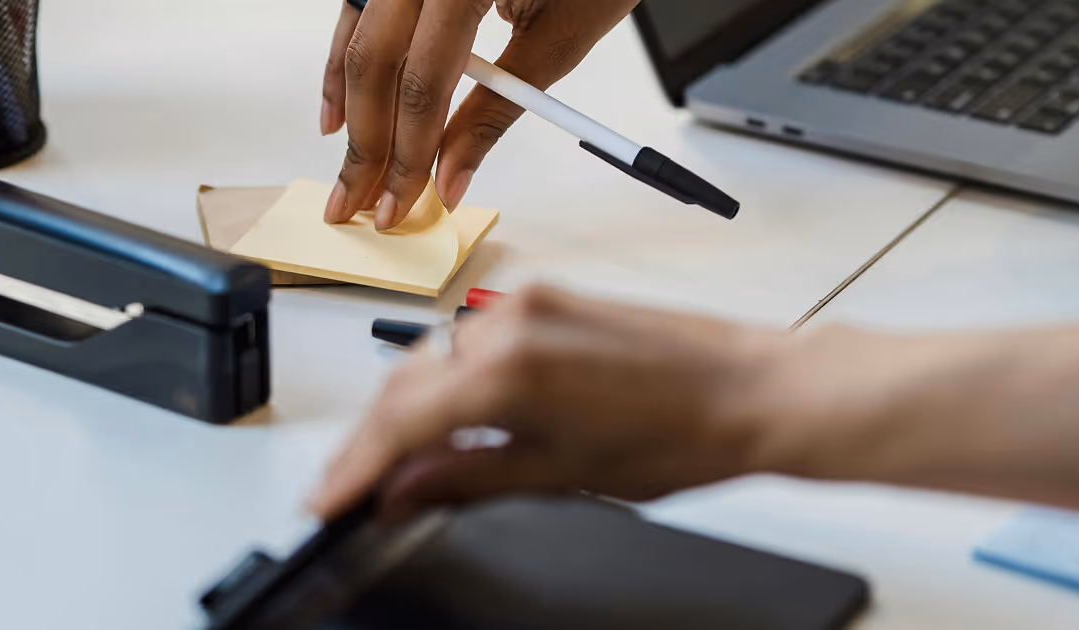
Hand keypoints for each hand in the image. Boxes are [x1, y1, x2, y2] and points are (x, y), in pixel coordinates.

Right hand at [307, 286, 786, 519]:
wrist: (750, 388)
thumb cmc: (683, 432)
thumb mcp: (562, 475)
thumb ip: (466, 478)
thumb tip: (405, 489)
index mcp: (508, 368)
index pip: (399, 421)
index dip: (355, 467)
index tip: (328, 497)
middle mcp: (509, 322)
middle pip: (404, 385)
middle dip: (373, 440)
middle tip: (355, 489)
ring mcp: (528, 303)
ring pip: (433, 360)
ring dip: (408, 409)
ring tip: (398, 464)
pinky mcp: (548, 300)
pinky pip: (471, 340)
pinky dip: (450, 381)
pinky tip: (449, 417)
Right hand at [320, 0, 639, 229]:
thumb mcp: (563, 36)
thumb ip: (496, 110)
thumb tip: (450, 173)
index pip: (425, 77)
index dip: (410, 149)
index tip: (404, 201)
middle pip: (376, 58)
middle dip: (368, 140)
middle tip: (362, 199)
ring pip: (355, 30)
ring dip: (348, 101)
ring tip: (348, 160)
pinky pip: (361, 6)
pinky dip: (350, 55)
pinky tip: (344, 100)